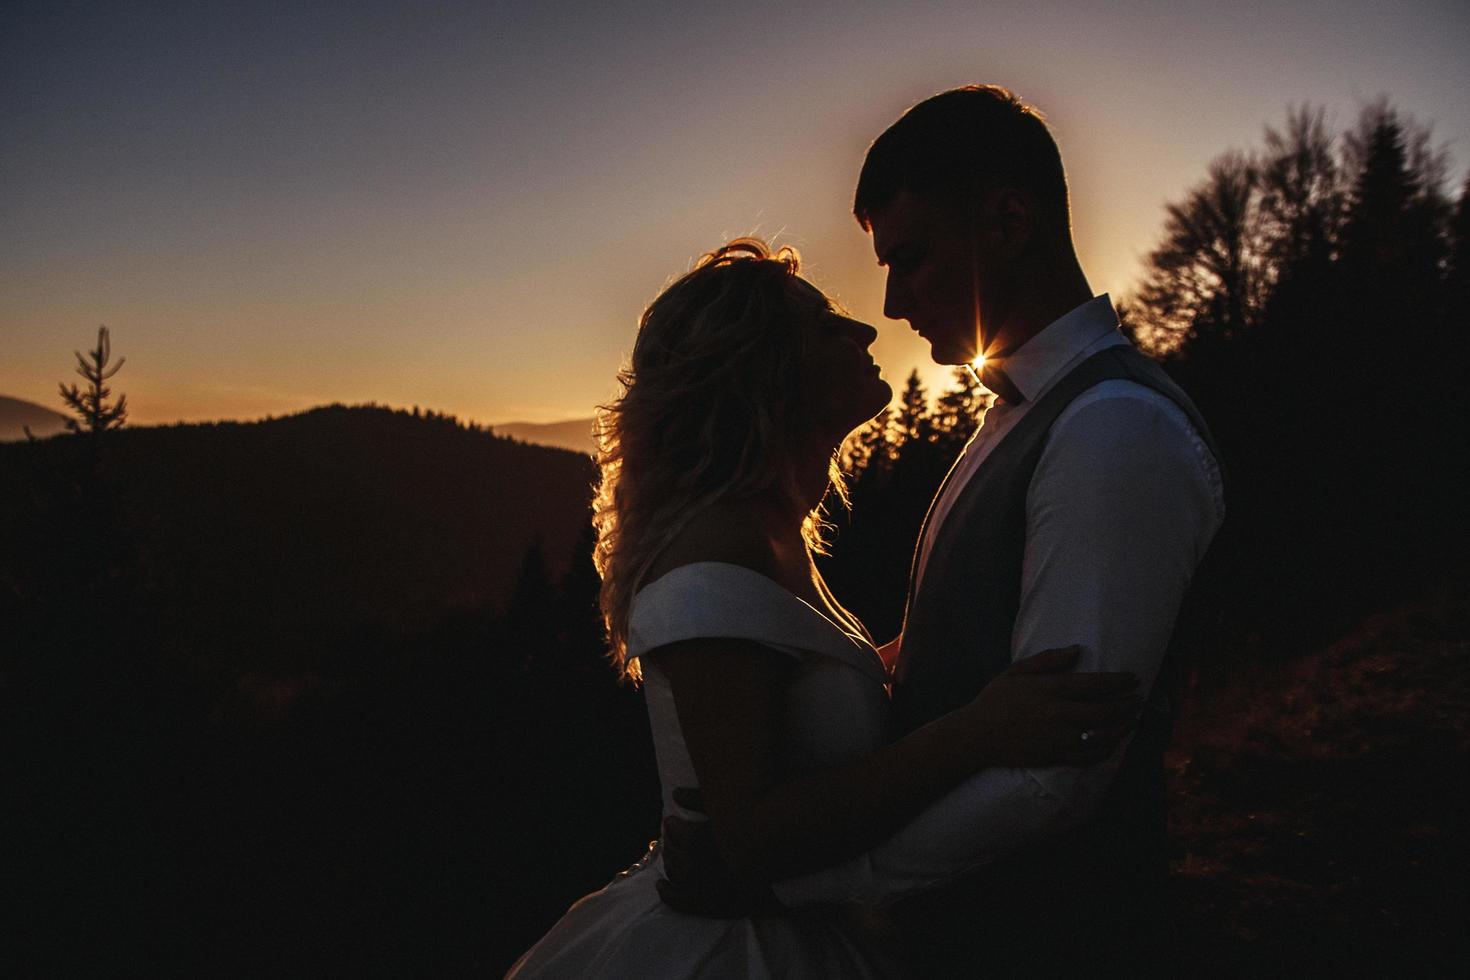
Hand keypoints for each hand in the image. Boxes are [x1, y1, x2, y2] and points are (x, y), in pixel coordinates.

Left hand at [656, 788, 780, 917]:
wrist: (782, 866)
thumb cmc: (756, 830)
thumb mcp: (728, 809)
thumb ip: (699, 799)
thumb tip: (674, 793)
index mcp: (695, 840)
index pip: (673, 829)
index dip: (672, 823)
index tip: (673, 820)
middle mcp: (692, 865)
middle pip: (671, 850)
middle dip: (670, 841)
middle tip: (673, 836)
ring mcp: (698, 888)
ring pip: (673, 872)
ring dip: (669, 861)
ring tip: (671, 854)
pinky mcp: (706, 905)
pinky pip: (678, 900)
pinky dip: (666, 892)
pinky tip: (660, 885)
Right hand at [958, 646, 1141, 767]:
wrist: (978, 735)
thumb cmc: (996, 699)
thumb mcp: (1017, 671)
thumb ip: (1048, 659)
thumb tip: (1077, 649)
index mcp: (1052, 689)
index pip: (1097, 684)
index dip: (1120, 681)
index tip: (1133, 679)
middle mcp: (1061, 714)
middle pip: (1107, 710)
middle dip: (1128, 705)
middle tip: (1139, 700)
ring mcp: (1061, 738)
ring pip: (1104, 734)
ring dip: (1123, 727)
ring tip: (1133, 720)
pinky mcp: (1057, 757)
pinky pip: (1090, 756)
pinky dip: (1106, 749)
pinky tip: (1113, 743)